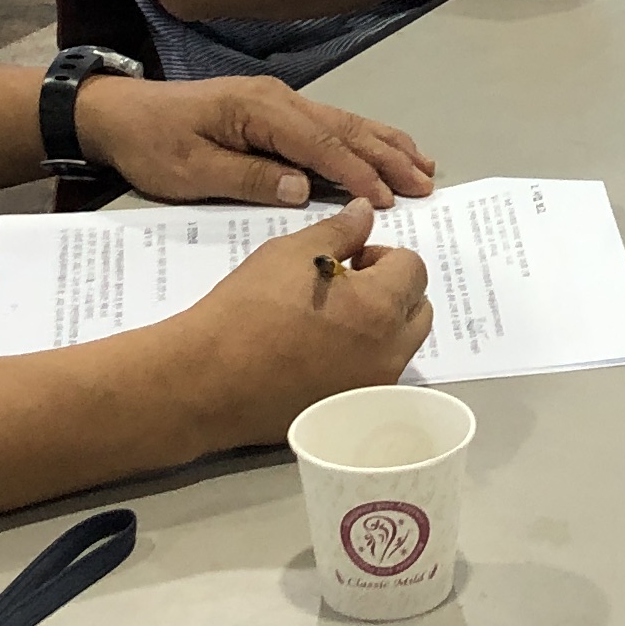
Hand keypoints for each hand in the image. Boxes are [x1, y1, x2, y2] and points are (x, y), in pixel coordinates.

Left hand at [81, 73, 436, 209]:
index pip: (320, 144)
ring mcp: (280, 101)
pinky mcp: (275, 110)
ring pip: (344, 122)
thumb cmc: (153, 145)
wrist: (121, 114)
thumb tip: (303, 189)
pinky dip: (363, 137)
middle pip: (344, 128)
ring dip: (385, 144)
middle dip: (388, 157)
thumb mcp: (191, 172)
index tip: (389, 200)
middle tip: (427, 185)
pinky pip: (330, 123)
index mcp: (260, 111)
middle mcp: (279, 98)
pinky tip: (384, 148)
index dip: (357, 173)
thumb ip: (249, 179)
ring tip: (424, 166)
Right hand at [167, 197, 432, 444]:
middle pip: (418, 311)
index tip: (348, 261)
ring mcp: (371, 389)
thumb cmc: (248, 309)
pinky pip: (373, 379)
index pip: (414, 268)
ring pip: (399, 348)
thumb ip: (340, 231)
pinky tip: (316, 355)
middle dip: (392, 292)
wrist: (207, 380)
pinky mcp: (348, 413)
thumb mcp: (291, 253)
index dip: (382, 256)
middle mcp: (389, 353)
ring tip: (329, 321)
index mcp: (381, 307)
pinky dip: (360, 361)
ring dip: (380, 328)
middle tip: (345, 289)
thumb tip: (366, 213)